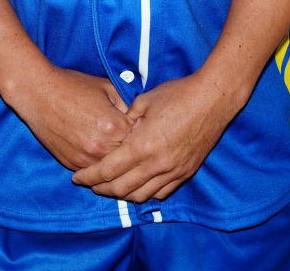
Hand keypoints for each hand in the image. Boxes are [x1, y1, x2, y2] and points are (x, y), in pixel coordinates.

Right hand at [14, 64, 134, 170]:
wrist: (39, 93)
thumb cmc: (74, 86)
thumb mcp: (107, 87)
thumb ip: (128, 104)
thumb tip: (140, 117)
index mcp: (114, 126)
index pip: (140, 138)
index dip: (143, 133)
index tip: (144, 129)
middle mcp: (101, 148)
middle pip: (128, 158)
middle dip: (132, 150)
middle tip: (135, 143)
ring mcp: (86, 159)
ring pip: (111, 170)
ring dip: (116, 162)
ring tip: (120, 152)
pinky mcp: (72, 165)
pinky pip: (93, 172)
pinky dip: (99, 165)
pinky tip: (101, 154)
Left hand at [71, 72, 242, 202]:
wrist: (212, 99)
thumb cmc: (177, 94)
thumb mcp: (144, 101)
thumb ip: (126, 118)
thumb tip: (116, 128)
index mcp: (142, 145)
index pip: (107, 171)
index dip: (89, 176)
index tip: (77, 177)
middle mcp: (156, 165)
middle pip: (120, 189)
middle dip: (100, 189)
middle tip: (89, 184)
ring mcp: (172, 172)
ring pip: (140, 195)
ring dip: (121, 195)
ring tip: (110, 187)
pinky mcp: (185, 173)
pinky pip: (160, 193)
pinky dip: (144, 193)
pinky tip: (136, 187)